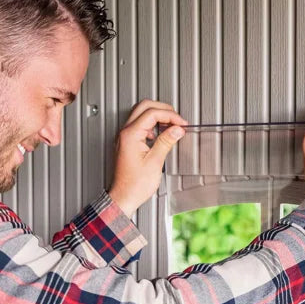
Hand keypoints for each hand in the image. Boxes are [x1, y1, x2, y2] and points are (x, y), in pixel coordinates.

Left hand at [108, 100, 186, 218]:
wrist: (123, 197)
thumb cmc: (134, 185)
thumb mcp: (155, 162)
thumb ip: (166, 142)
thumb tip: (177, 129)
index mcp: (131, 135)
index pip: (152, 113)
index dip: (170, 116)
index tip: (181, 123)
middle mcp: (125, 132)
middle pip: (144, 106)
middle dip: (163, 109)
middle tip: (177, 119)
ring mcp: (124, 136)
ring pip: (140, 113)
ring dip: (157, 115)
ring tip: (171, 125)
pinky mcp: (126, 142)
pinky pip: (139, 124)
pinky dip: (151, 124)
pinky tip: (160, 134)